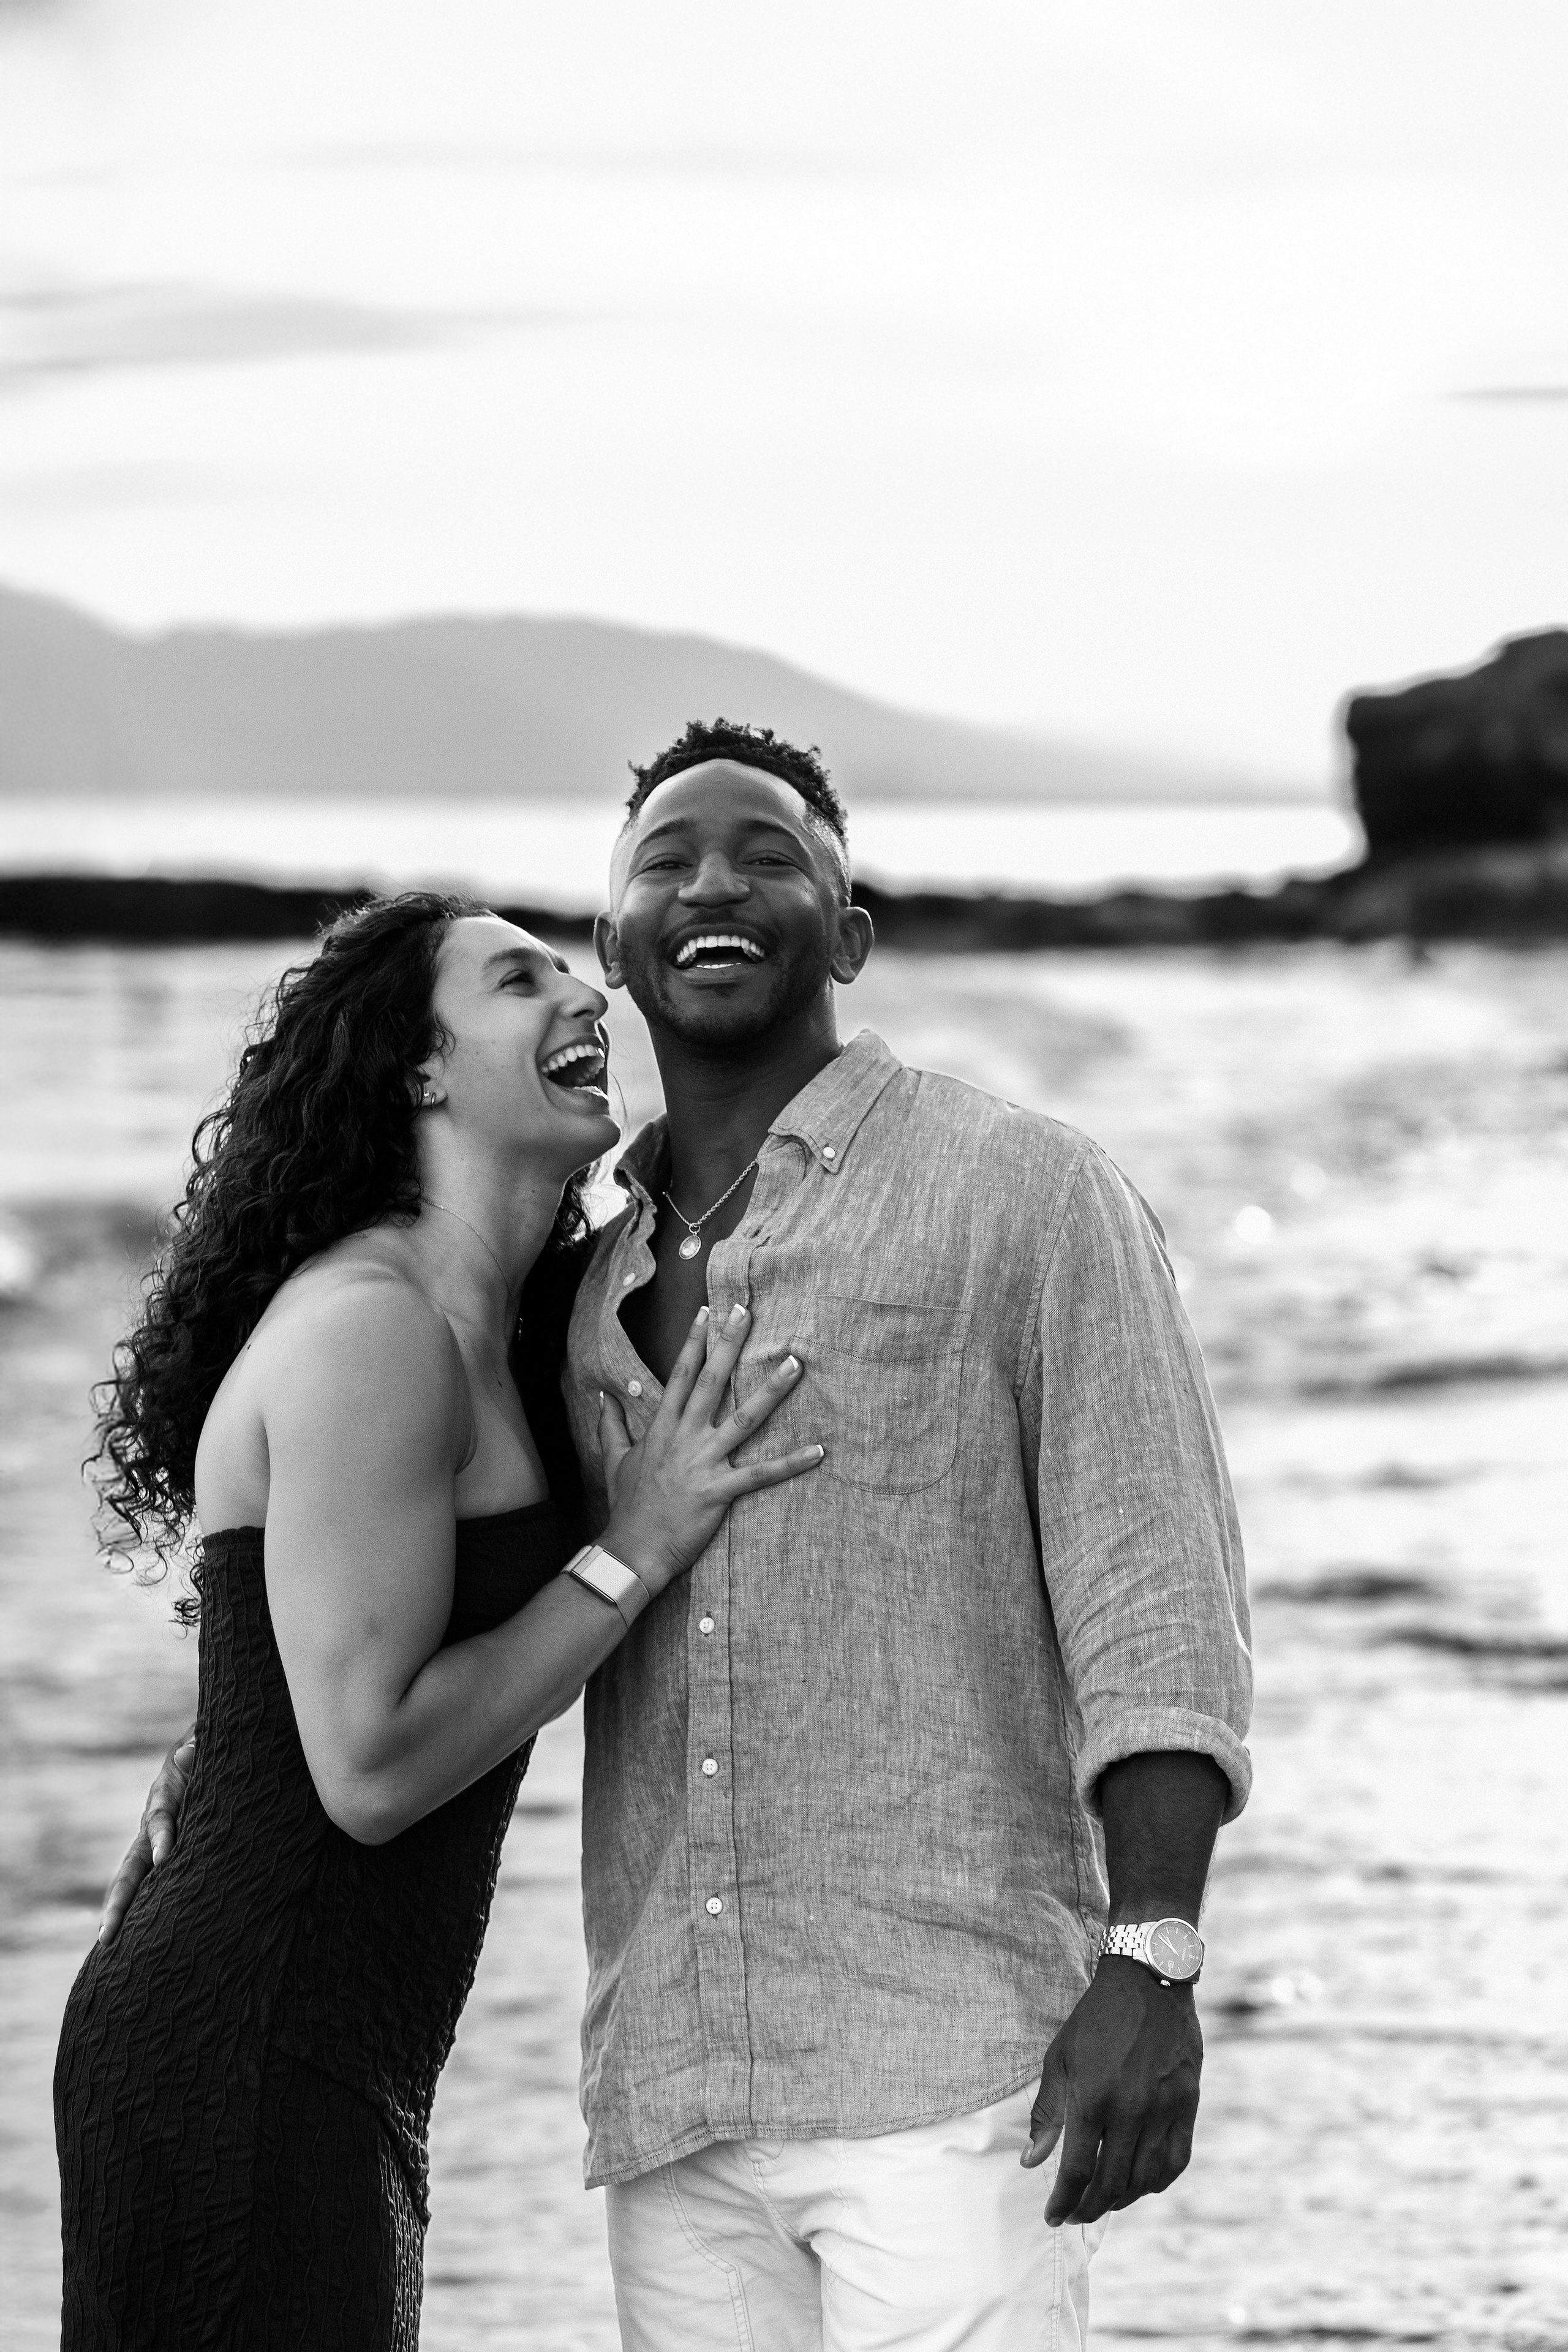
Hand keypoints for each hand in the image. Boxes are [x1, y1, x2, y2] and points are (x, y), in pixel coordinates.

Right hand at [98, 1729, 195, 1945]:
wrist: (202, 1753)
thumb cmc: (207, 1750)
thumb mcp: (203, 1743)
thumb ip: (198, 1745)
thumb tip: (190, 1750)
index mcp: (164, 1797)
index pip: (160, 1820)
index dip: (162, 1837)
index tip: (164, 1858)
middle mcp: (152, 1825)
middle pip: (132, 1863)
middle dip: (120, 1897)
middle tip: (108, 1929)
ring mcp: (154, 1843)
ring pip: (132, 1879)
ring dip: (120, 1908)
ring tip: (106, 1942)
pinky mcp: (165, 1854)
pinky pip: (150, 1883)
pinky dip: (141, 1907)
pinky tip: (132, 1938)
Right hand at [598, 1303, 820, 1590]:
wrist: (632, 1549)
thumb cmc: (626, 1506)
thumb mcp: (614, 1460)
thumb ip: (612, 1425)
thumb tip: (605, 1397)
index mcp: (662, 1428)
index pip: (680, 1375)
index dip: (694, 1341)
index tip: (707, 1311)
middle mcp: (685, 1438)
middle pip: (711, 1381)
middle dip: (729, 1344)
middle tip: (747, 1311)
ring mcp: (703, 1463)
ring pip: (744, 1419)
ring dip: (772, 1391)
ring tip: (795, 1364)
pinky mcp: (719, 1491)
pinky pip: (762, 1474)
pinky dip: (791, 1463)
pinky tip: (818, 1450)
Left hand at [1022, 1957, 1201, 2225]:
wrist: (1148, 1981)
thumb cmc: (1096, 2020)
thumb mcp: (1060, 2058)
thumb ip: (1047, 2113)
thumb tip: (1030, 2162)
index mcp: (1093, 2097)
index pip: (1076, 2171)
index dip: (1063, 2202)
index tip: (1053, 2216)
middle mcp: (1131, 2110)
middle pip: (1111, 2184)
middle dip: (1088, 2208)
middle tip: (1075, 2215)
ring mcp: (1164, 2110)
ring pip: (1145, 2180)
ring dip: (1121, 2200)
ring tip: (1103, 2200)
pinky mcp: (1188, 2105)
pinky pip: (1176, 2162)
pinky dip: (1157, 2183)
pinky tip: (1141, 2184)